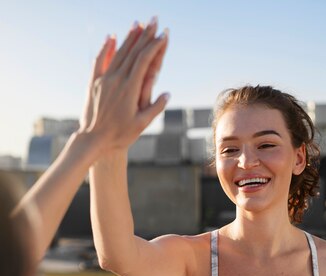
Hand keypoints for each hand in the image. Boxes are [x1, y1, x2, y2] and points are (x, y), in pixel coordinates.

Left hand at [79, 17, 169, 154]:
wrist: (93, 140)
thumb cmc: (120, 135)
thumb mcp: (141, 125)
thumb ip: (155, 108)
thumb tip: (167, 94)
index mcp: (130, 88)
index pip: (145, 60)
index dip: (155, 45)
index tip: (164, 34)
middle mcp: (116, 79)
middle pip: (133, 51)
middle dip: (145, 34)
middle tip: (154, 20)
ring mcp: (104, 79)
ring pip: (118, 52)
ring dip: (129, 37)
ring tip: (138, 24)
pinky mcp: (94, 82)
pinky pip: (100, 60)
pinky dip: (106, 47)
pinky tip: (111, 37)